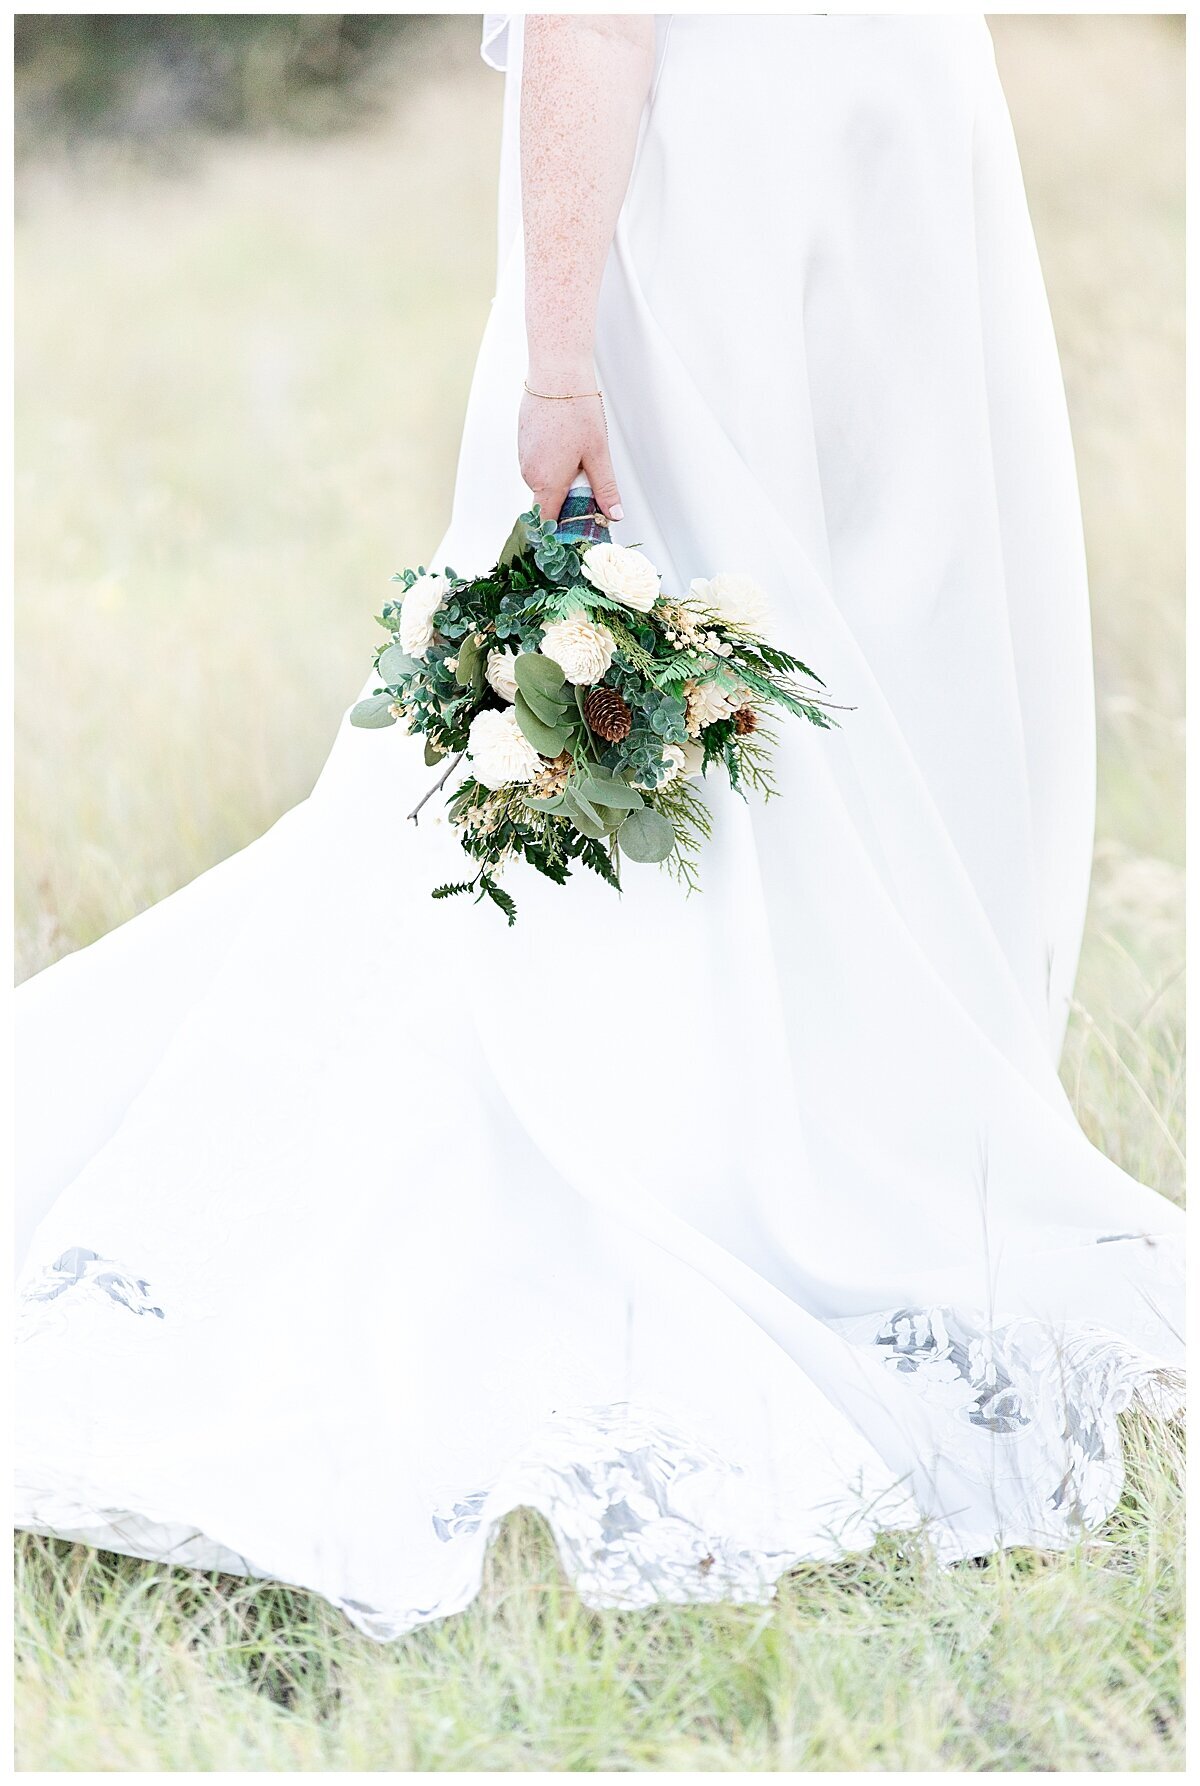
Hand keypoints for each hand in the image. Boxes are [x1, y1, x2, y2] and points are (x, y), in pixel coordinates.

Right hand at [518, 386, 623, 524]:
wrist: (556, 375)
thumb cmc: (576, 411)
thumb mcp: (598, 454)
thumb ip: (605, 489)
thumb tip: (614, 515)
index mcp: (547, 482)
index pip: (547, 522)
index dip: (560, 530)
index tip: (575, 529)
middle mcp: (530, 473)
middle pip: (547, 501)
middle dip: (567, 500)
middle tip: (588, 484)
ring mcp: (524, 458)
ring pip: (543, 481)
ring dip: (560, 479)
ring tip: (578, 457)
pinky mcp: (523, 443)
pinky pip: (538, 464)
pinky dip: (552, 462)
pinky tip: (566, 444)